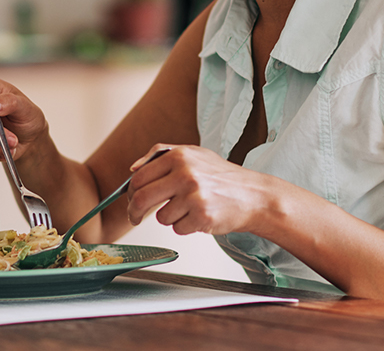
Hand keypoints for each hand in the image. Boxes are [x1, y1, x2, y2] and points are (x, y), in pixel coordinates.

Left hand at [125, 144, 282, 235]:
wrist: (254, 196)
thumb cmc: (222, 177)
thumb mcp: (194, 154)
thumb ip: (161, 155)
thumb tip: (132, 168)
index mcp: (179, 156)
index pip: (139, 178)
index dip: (130, 193)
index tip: (131, 201)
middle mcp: (185, 174)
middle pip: (141, 199)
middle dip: (134, 212)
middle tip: (135, 218)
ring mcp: (194, 196)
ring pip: (161, 217)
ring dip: (170, 218)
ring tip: (190, 209)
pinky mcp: (202, 216)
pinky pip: (178, 228)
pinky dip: (186, 226)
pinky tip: (200, 216)